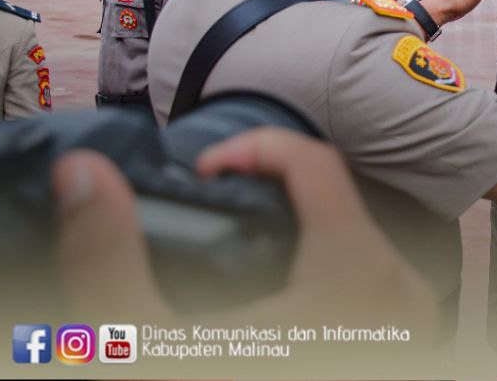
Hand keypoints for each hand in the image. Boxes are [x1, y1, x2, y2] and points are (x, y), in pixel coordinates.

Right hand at [52, 130, 436, 331]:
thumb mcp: (148, 346)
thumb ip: (108, 261)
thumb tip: (83, 177)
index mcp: (353, 270)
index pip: (315, 161)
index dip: (254, 149)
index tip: (206, 173)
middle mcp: (398, 288)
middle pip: (335, 198)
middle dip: (270, 196)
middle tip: (214, 211)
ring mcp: (413, 321)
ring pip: (356, 238)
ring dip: (298, 236)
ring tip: (241, 255)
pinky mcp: (411, 347)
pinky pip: (373, 280)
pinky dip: (325, 275)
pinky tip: (279, 301)